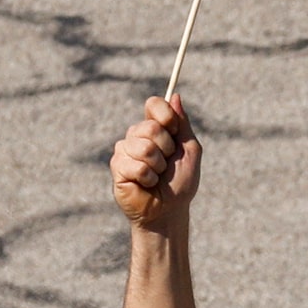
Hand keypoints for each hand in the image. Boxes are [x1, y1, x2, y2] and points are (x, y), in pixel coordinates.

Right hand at [111, 94, 201, 227]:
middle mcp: (137, 136)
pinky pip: (136, 165)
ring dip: (157, 166)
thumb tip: (176, 96)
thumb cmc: (180, 184)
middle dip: (165, 148)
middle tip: (166, 164)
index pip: (154, 104)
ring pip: (143, 147)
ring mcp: (124, 151)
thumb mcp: (189, 150)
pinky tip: (146, 185)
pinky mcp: (117, 168)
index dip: (166, 115)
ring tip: (156, 177)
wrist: (169, 211)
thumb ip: (183, 124)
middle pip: (149, 127)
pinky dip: (148, 178)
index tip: (174, 131)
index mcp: (154, 128)